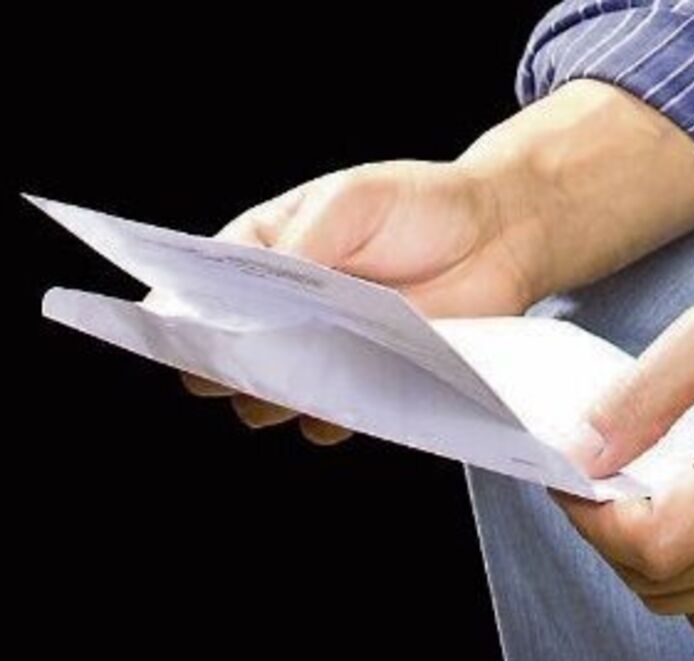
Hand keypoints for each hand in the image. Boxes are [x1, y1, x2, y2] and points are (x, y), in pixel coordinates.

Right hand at [182, 159, 543, 442]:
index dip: (184, 319)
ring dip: (278, 397)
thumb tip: (253, 296)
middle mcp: (286, 308)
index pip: (198, 292)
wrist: (500, 235)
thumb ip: (301, 244)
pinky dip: (332, 418)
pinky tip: (346, 403)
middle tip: (254, 363)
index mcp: (264, 252)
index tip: (185, 339)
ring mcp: (326, 350)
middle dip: (230, 365)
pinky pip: (333, 417)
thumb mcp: (351, 201)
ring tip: (303, 380)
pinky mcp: (369, 383)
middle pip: (228, 354)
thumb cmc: (422, 203)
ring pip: (274, 395)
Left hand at [555, 273, 693, 634]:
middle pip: (663, 582)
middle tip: (604, 487)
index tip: (577, 484)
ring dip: (647, 563)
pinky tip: (691, 526)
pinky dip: (691, 582)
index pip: (653, 544)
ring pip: (690, 603)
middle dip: (612, 539)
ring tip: (646, 501)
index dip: (594, 522)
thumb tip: (582, 453)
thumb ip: (640, 397)